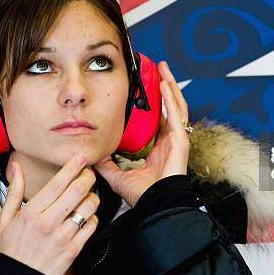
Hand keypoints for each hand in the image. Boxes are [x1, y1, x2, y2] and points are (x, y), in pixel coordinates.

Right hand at [0, 155, 99, 274]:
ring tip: (87, 195)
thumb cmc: (11, 249)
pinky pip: (92, 226)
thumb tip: (16, 167)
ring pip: (88, 207)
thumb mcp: (5, 219)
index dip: (72, 168)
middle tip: (88, 172)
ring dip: (92, 196)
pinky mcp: (74, 249)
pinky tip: (85, 216)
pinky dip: (92, 217)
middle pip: (77, 191)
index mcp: (31, 213)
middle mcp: (48, 223)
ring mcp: (63, 236)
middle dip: (87, 176)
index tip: (80, 158)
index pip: (57, 184)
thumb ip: (14, 191)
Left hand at [94, 61, 189, 206]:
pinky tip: (165, 85)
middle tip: (160, 68)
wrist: (153, 206)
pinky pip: (176, 116)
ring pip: (177, 106)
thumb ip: (106, 163)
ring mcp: (177, 140)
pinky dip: (170, 99)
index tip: (148, 86)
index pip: (159, 118)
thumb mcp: (117, 174)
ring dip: (170, 86)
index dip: (156, 101)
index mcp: (158, 147)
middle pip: (171, 106)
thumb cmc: (142, 195)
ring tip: (164, 69)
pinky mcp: (180, 142)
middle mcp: (169, 140)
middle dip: (166, 86)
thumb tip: (93, 153)